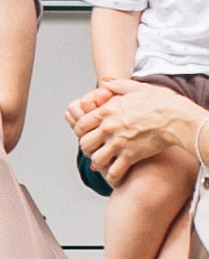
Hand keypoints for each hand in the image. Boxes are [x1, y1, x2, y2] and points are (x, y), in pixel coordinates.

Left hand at [71, 79, 208, 183]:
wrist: (177, 118)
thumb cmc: (161, 103)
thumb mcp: (136, 88)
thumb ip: (117, 85)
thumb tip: (104, 82)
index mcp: (107, 111)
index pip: (81, 125)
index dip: (82, 132)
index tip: (88, 134)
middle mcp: (109, 127)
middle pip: (84, 143)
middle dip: (88, 148)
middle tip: (95, 149)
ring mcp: (119, 142)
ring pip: (96, 159)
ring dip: (99, 162)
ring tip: (105, 162)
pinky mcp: (131, 156)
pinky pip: (114, 172)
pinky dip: (113, 176)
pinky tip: (116, 175)